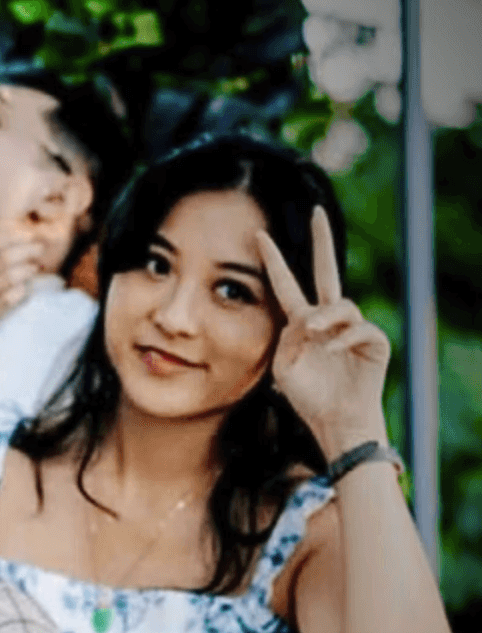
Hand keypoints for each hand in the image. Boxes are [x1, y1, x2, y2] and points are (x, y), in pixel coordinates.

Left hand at [257, 207, 392, 455]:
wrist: (334, 419)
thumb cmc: (307, 396)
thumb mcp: (283, 366)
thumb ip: (287, 339)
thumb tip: (305, 319)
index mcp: (302, 323)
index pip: (286, 285)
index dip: (274, 262)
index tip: (258, 235)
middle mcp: (328, 319)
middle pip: (326, 271)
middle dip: (321, 241)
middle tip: (317, 212)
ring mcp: (352, 327)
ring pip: (340, 305)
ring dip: (324, 318)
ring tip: (313, 333)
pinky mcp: (374, 340)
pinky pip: (359, 328)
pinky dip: (343, 338)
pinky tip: (333, 349)